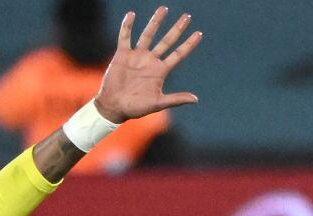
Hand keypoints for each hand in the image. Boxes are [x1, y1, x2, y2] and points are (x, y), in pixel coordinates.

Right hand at [93, 7, 202, 123]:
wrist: (113, 107)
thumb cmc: (135, 108)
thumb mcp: (157, 103)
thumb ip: (175, 99)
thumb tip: (195, 99)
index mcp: (160, 71)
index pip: (178, 54)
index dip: (188, 44)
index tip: (199, 33)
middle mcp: (150, 61)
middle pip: (167, 41)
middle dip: (177, 29)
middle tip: (187, 17)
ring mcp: (136, 56)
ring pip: (148, 35)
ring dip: (155, 22)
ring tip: (164, 9)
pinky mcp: (122, 55)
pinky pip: (125, 37)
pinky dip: (127, 26)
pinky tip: (131, 15)